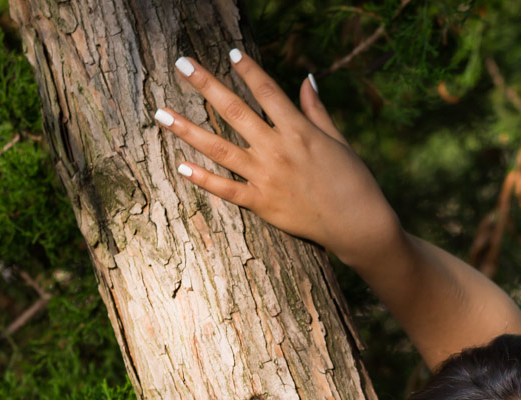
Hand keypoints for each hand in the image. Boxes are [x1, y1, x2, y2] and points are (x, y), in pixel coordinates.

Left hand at [155, 49, 404, 270]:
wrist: (359, 226)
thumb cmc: (354, 182)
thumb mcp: (338, 141)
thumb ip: (317, 110)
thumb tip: (306, 79)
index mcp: (299, 130)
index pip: (267, 91)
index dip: (248, 70)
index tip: (231, 52)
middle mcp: (278, 149)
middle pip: (234, 110)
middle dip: (205, 84)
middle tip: (181, 64)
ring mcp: (266, 177)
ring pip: (219, 148)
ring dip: (187, 129)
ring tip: (160, 113)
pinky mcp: (262, 203)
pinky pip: (226, 189)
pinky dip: (203, 178)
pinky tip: (181, 165)